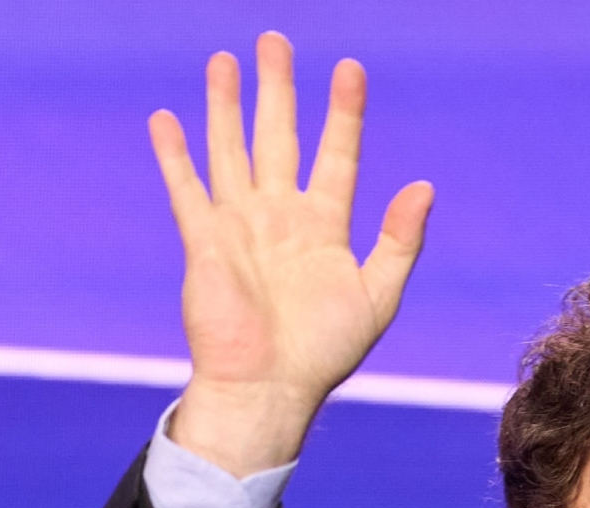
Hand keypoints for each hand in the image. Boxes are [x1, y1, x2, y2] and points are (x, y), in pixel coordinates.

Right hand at [148, 33, 432, 475]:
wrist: (270, 385)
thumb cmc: (325, 352)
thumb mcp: (378, 296)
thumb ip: (399, 241)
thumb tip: (423, 186)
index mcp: (325, 229)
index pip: (337, 156)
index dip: (344, 114)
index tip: (350, 69)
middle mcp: (281, 218)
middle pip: (280, 138)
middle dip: (278, 90)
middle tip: (274, 41)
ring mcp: (241, 226)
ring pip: (232, 150)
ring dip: (227, 106)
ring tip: (225, 60)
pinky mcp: (204, 241)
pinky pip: (187, 188)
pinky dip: (175, 155)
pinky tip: (166, 118)